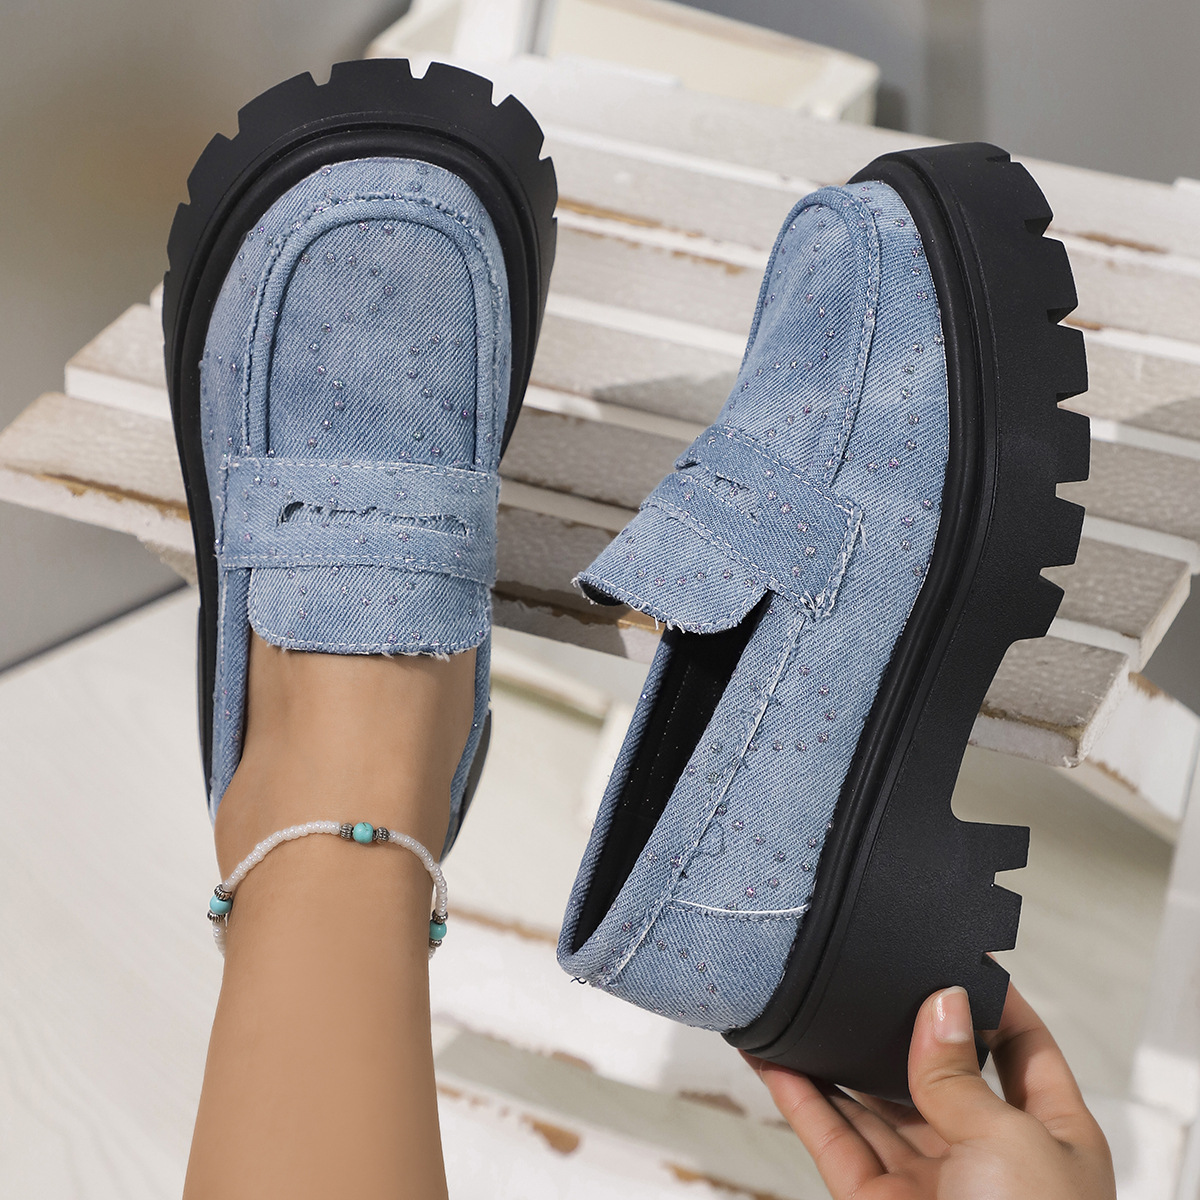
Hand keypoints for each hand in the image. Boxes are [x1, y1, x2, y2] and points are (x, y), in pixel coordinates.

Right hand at [744, 983, 1115, 1198]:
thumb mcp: (1008, 1141)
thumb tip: (940, 1003)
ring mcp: (932, 1183)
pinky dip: (803, 1100)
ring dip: (837, 1059)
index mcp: (1052, 1136)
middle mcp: (991, 1155)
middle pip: (938, 1072)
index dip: (992, 1001)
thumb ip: (958, 1073)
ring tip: (806, 1007)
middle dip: (899, 1026)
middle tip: (863, 974)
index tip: (952, 954)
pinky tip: (776, 1060)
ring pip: (876, 1104)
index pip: (1022, 1048)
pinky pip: (836, 1140)